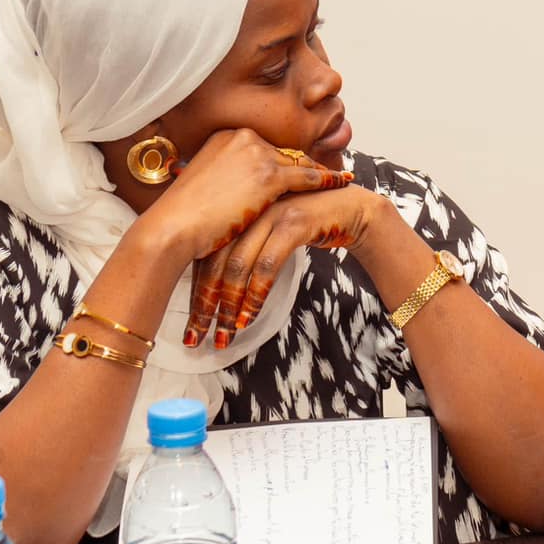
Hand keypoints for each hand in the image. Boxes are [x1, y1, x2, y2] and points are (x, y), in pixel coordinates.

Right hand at [136, 129, 355, 268]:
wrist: (172, 227)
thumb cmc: (183, 216)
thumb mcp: (206, 186)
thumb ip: (227, 178)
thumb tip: (241, 189)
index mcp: (224, 137)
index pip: (266, 149)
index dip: (285, 162)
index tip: (302, 167)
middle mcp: (242, 137)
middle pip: (285, 153)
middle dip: (306, 165)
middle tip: (329, 173)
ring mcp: (257, 154)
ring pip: (299, 163)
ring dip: (320, 172)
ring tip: (340, 178)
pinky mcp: (269, 175)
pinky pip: (309, 176)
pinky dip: (328, 180)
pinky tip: (342, 182)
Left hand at [189, 181, 388, 347]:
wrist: (352, 207)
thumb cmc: (310, 222)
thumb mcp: (269, 229)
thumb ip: (244, 244)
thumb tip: (215, 283)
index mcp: (236, 210)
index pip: (204, 254)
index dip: (194, 292)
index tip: (191, 324)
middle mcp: (248, 208)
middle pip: (214, 261)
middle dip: (205, 305)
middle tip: (198, 336)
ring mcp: (270, 213)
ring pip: (237, 265)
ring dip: (229, 306)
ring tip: (225, 334)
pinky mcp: (294, 222)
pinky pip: (267, 264)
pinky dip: (255, 295)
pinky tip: (249, 317)